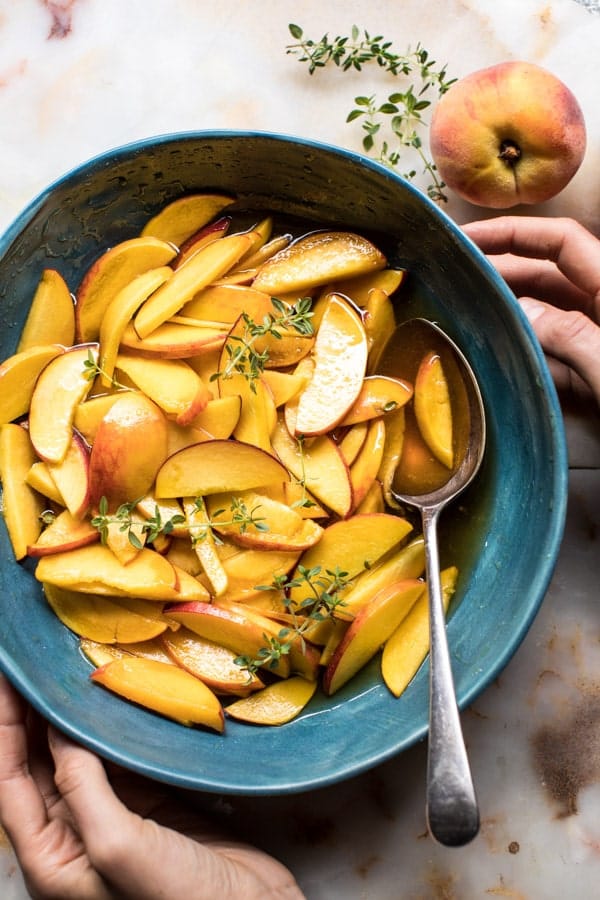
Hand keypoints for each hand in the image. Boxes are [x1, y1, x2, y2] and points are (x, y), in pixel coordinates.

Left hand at [0, 674, 303, 899]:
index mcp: (51, 859)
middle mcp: (75, 836)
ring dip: (74, 715)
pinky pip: (122, 755)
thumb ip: (81, 789)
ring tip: (70, 668)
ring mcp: (116, 816)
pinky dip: (114, 725)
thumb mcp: (118, 847)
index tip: (7, 677)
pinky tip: (115, 695)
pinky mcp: (154, 802)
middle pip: (38, 764)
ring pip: (80, 755)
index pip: (9, 781)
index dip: (4, 726)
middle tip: (36, 662)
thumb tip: (59, 730)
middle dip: (33, 713)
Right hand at [463, 216, 599, 404]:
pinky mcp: (599, 380)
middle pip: (549, 278)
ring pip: (549, 321)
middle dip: (504, 277)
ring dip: (512, 321)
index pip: (560, 242)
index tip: (469, 241)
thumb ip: (567, 333)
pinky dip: (530, 361)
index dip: (514, 233)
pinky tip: (502, 368)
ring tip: (469, 325)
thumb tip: (520, 310)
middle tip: (457, 286)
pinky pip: (557, 361)